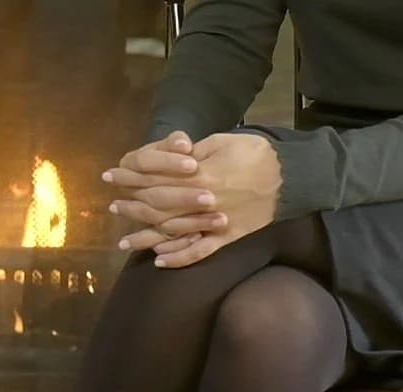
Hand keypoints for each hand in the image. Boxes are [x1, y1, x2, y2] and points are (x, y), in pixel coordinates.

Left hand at [104, 131, 281, 268]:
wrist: (292, 177)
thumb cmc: (256, 153)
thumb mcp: (221, 141)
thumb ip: (193, 151)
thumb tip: (170, 157)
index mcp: (200, 175)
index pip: (156, 178)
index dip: (131, 177)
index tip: (111, 177)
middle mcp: (202, 202)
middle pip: (159, 207)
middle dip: (132, 206)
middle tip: (112, 208)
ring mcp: (215, 223)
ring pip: (174, 233)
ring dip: (147, 236)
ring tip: (125, 241)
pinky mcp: (228, 237)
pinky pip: (201, 251)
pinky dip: (179, 257)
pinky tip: (160, 261)